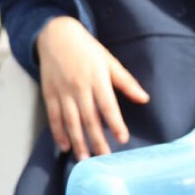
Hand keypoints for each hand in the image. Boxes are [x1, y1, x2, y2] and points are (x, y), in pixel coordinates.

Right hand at [35, 16, 148, 158]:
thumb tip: (145, 99)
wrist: (56, 35)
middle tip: (104, 159)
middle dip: (97, 140)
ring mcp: (62, 92)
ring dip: (78, 141)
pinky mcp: (49, 94)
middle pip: (89, 118)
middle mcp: (79, 87)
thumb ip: (126, 82)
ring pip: (70, 121)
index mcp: (97, 79)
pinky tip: (64, 146)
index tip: (123, 139)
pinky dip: (58, 133)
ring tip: (84, 158)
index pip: (108, 106)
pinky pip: (54, 117)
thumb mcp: (110, 61)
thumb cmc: (88, 49)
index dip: (116, 124)